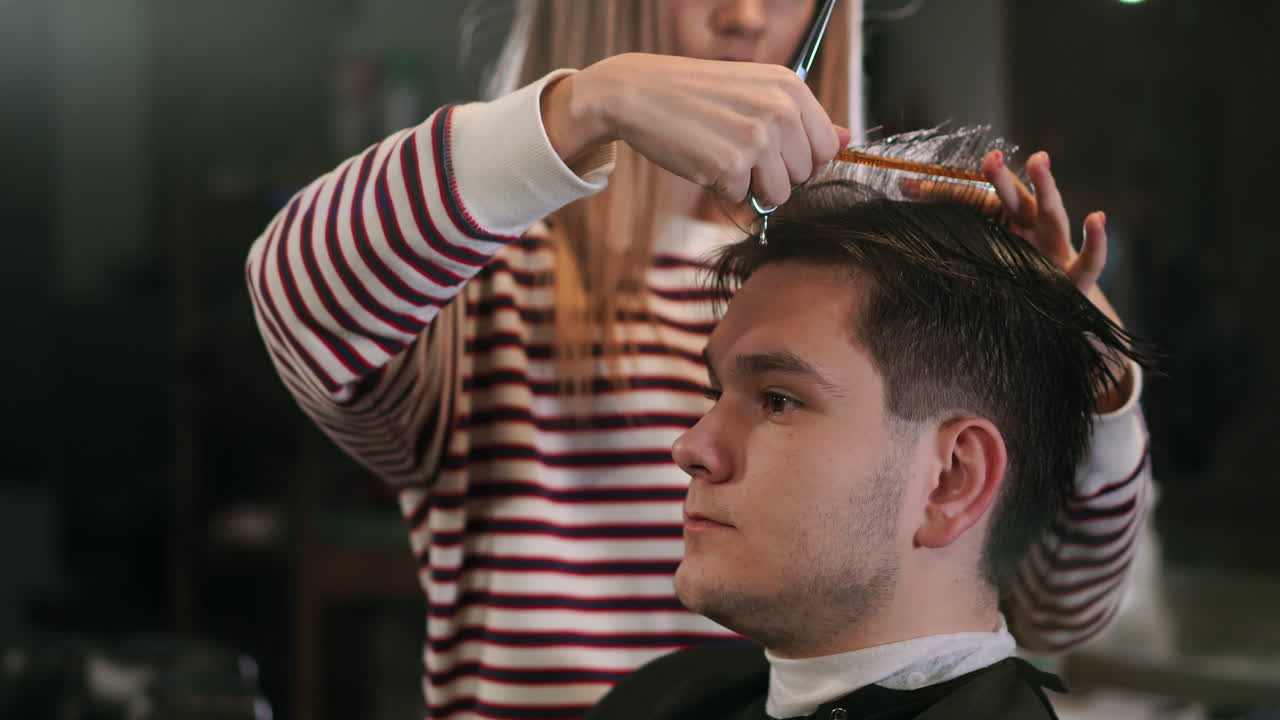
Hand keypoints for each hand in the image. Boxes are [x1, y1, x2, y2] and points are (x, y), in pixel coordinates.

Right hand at [541, 53, 848, 206]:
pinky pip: (739, 198)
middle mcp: (781, 109)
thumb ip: (802, 118)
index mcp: (791, 87)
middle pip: (805, 175)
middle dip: (775, 176)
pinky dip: (719, 188)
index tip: (772, 153)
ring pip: (779, 194)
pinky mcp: (730, 165)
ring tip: (723, 157)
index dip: (799, 161)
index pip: (825, 149)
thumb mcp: (756, 92)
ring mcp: (757, 138)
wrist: (640, 92)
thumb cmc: (698, 95)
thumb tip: (846, 141)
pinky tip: (702, 159)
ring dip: (750, 187)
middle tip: (740, 153)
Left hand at [902, 150, 1133, 411]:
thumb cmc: (1011, 289)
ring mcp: (1055, 250)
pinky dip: (1097, 239)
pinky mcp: (1077, 277)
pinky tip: (1098, 217)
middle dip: (999, 178)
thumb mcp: (975, 272)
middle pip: (1010, 199)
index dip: (942, 194)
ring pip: (1051, 212)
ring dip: (1046, 186)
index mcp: (1000, 226)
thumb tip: (888, 246)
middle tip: (986, 158)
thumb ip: (941, 255)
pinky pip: (1091, 259)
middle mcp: (1029, 231)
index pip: (970, 202)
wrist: (1053, 323)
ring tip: (1039, 160)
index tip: (908, 187)